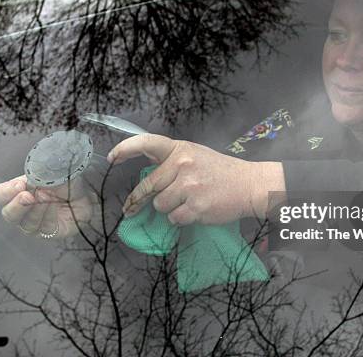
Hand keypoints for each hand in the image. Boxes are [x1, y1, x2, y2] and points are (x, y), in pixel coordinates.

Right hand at [0, 175, 93, 238]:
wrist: (87, 194)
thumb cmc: (66, 182)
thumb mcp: (52, 171)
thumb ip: (40, 171)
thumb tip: (32, 176)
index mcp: (18, 192)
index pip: (1, 195)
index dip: (7, 191)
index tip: (20, 185)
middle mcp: (23, 210)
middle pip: (8, 214)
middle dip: (18, 205)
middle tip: (29, 196)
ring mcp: (35, 224)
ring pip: (26, 223)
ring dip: (36, 209)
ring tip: (47, 197)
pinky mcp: (49, 233)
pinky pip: (44, 228)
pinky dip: (49, 215)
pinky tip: (55, 205)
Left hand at [108, 134, 285, 224]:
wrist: (250, 185)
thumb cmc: (220, 171)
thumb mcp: (196, 155)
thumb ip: (171, 162)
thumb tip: (146, 178)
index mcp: (180, 149)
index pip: (147, 143)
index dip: (125, 149)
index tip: (112, 158)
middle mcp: (182, 164)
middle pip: (148, 186)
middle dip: (137, 200)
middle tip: (130, 209)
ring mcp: (189, 186)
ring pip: (160, 205)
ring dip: (169, 209)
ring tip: (187, 202)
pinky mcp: (196, 206)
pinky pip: (175, 219)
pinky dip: (181, 219)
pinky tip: (195, 210)